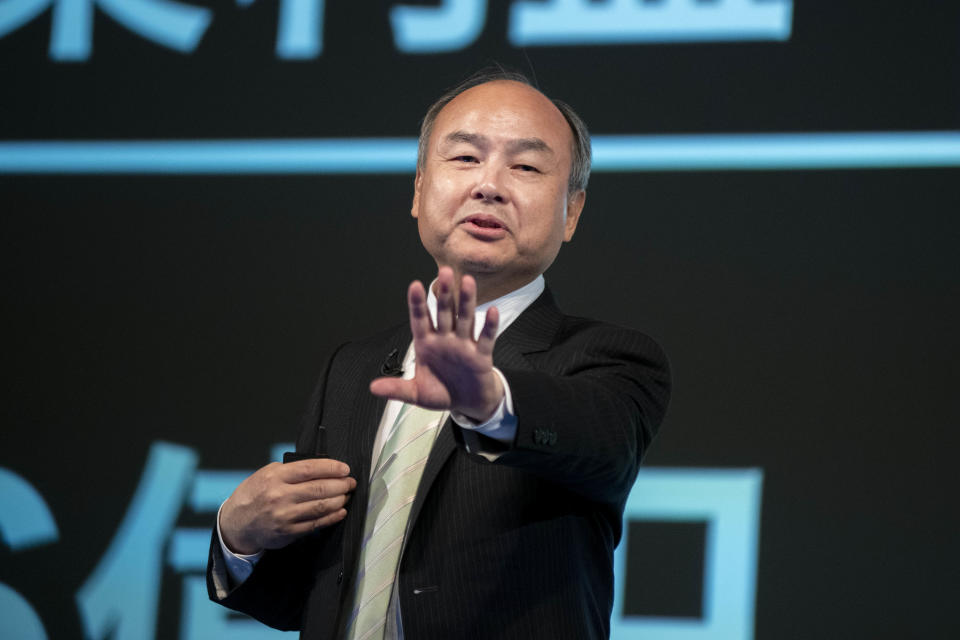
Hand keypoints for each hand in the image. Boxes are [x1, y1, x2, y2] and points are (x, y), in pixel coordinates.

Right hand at [219, 459, 355, 554]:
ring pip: (321, 507)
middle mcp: (280, 496)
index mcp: (275, 477)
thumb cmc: (256, 493)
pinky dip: (332, 517)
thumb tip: (321, 468)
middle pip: (319, 488)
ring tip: (347, 495)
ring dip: (339, 500)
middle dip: (341, 484)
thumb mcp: (267, 473)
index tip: (345, 469)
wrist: (237, 522)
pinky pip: (316, 524)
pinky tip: (340, 511)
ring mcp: (285, 516)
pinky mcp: (288, 532)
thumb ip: (291, 470)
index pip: (310, 469)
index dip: (331, 468)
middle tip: (350, 482)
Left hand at [369, 266, 503, 421]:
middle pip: (444, 312)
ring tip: (468, 281)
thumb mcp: (416, 394)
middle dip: (444, 294)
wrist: (468, 403)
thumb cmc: (442, 393)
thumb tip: (373, 388)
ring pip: (465, 319)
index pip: (420, 320)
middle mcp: (445, 339)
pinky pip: (486, 338)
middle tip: (444, 272)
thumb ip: (397, 389)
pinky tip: (492, 311)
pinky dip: (489, 325)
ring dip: (467, 301)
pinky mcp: (481, 355)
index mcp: (427, 344)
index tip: (414, 285)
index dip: (417, 304)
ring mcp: (464, 344)